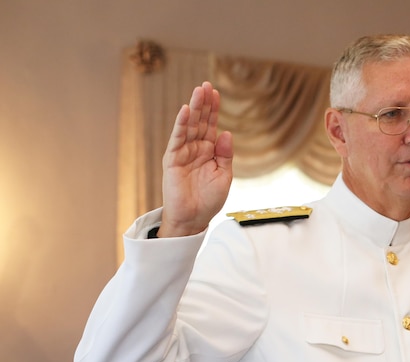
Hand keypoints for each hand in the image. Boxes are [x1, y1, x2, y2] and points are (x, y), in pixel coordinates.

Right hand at [160, 82, 233, 236]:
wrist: (193, 218)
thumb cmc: (209, 200)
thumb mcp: (224, 176)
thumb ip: (225, 155)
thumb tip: (226, 133)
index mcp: (209, 151)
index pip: (211, 126)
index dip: (214, 110)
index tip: (216, 93)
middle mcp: (195, 148)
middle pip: (200, 121)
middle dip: (203, 103)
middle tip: (206, 85)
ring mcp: (183, 152)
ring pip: (189, 126)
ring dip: (193, 108)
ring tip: (198, 91)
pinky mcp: (173, 159)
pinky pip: (177, 139)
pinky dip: (181, 124)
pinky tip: (185, 111)